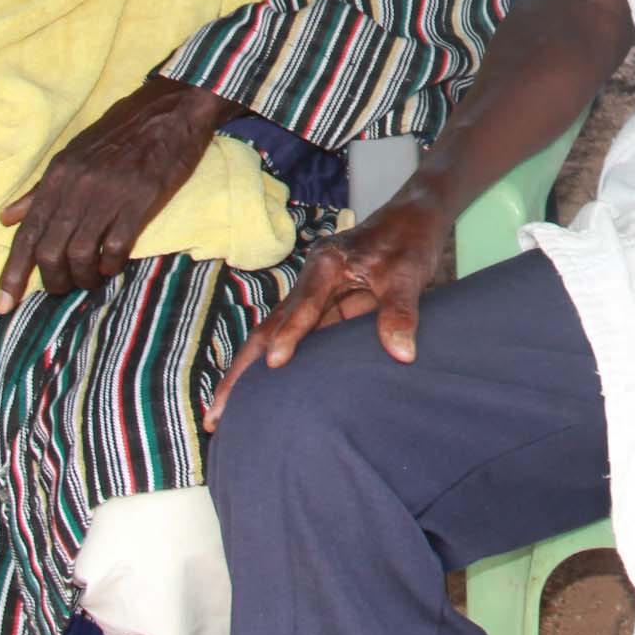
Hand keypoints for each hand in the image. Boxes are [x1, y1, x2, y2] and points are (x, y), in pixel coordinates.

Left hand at [0, 76, 233, 309]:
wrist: (171, 109)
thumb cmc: (121, 132)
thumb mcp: (74, 154)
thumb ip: (40, 190)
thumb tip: (6, 218)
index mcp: (58, 175)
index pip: (27, 233)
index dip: (12, 273)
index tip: (2, 305)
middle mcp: (77, 186)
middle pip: (50, 250)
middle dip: (52, 281)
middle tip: (62, 288)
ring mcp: (109, 193)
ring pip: (80, 253)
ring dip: (82, 277)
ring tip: (90, 280)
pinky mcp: (141, 200)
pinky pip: (117, 246)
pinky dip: (110, 265)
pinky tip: (113, 266)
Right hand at [205, 192, 448, 430]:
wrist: (415, 219)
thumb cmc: (410, 240)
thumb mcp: (410, 272)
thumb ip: (401, 310)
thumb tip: (401, 353)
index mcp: (326, 264)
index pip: (302, 304)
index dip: (288, 334)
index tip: (274, 363)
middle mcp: (311, 281)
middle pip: (269, 328)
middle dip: (243, 369)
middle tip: (219, 411)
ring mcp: (313, 297)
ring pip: (274, 338)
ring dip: (251, 375)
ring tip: (224, 415)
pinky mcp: (323, 311)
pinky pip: (296, 342)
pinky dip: (279, 368)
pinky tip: (263, 398)